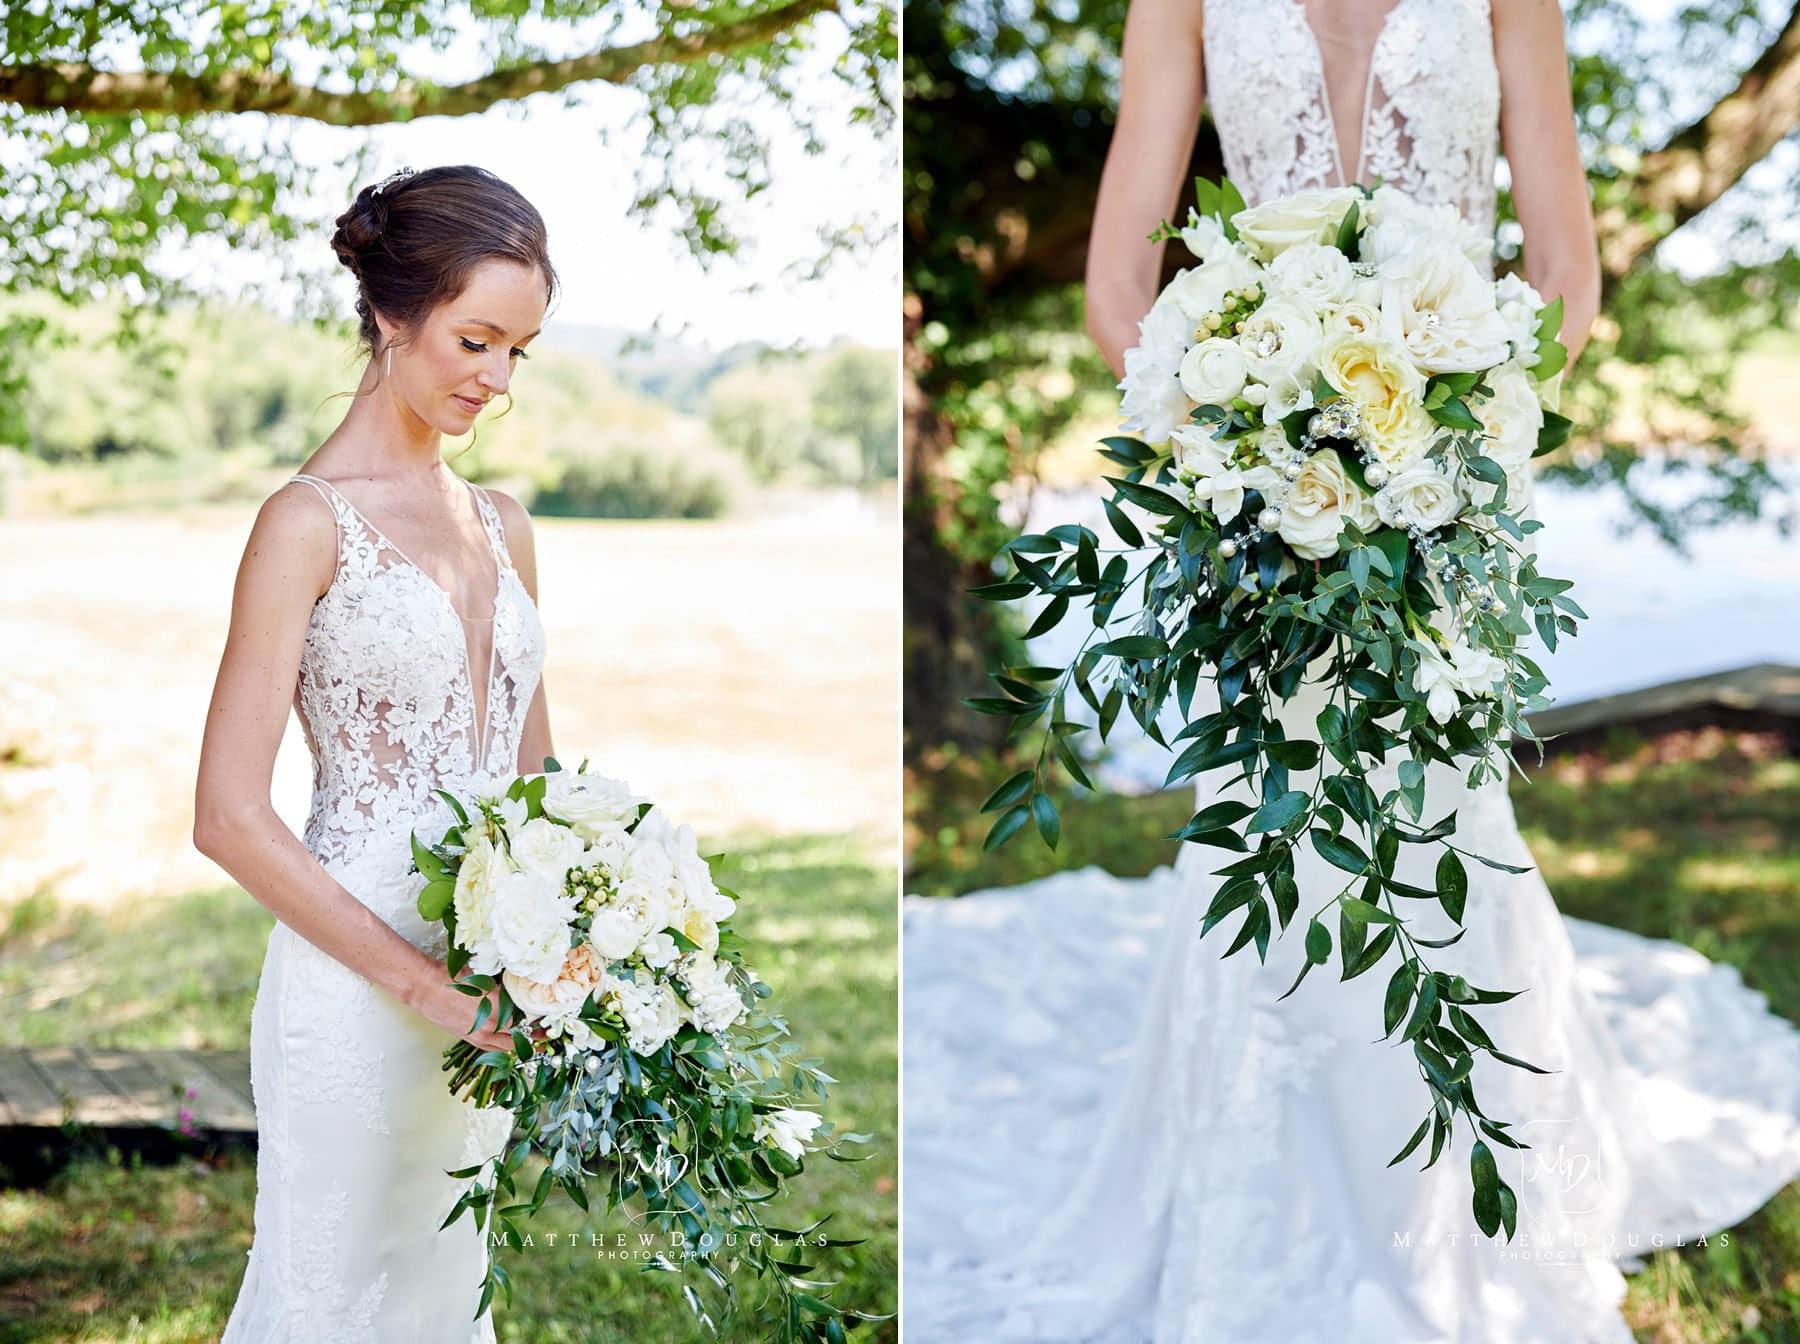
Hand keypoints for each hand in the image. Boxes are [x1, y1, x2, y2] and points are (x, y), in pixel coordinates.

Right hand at [411, 964, 549, 1052]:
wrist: (424, 987)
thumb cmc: (452, 978)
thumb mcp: (483, 978)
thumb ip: (502, 989)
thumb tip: (519, 992)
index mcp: (495, 1008)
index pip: (525, 1018)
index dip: (539, 1019)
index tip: (549, 1018)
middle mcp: (488, 1026)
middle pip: (519, 1037)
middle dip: (534, 1036)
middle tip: (546, 1033)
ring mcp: (477, 1035)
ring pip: (506, 1047)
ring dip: (520, 1044)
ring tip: (532, 1040)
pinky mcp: (468, 1039)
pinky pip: (491, 1047)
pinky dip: (503, 1045)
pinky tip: (510, 1041)